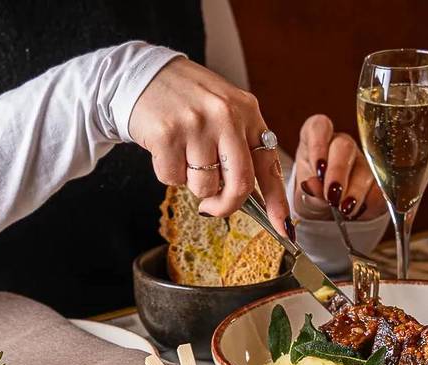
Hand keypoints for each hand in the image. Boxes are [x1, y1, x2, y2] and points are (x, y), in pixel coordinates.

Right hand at [128, 58, 290, 236]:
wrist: (143, 74)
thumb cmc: (188, 100)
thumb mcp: (226, 111)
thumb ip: (241, 146)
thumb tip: (252, 198)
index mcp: (247, 112)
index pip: (269, 164)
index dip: (277, 201)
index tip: (283, 227)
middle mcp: (226, 116)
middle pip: (240, 185)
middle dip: (227, 205)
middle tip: (213, 206)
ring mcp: (196, 124)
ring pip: (204, 187)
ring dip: (193, 184)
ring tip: (184, 155)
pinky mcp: (167, 134)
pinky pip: (173, 179)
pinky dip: (168, 173)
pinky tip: (166, 150)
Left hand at [292, 114, 385, 221]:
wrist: (324, 213)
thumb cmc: (310, 195)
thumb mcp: (304, 195)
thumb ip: (308, 191)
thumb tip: (311, 185)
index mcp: (317, 139)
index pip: (319, 128)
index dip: (318, 145)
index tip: (317, 169)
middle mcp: (340, 145)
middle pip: (344, 147)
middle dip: (339, 172)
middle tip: (332, 196)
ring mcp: (362, 160)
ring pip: (364, 167)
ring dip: (355, 190)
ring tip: (346, 209)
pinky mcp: (378, 179)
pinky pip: (379, 187)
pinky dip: (370, 201)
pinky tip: (360, 211)